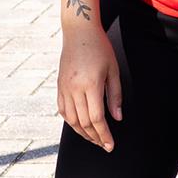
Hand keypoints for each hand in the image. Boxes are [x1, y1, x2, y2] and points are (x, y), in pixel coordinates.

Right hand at [58, 26, 122, 150]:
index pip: (97, 118)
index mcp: (90, 84)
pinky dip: (71, 122)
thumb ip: (115, 96)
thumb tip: (117, 118)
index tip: (110, 145)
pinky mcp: (59, 87)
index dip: (104, 134)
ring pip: (72, 120)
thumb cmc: (100, 49)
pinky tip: (80, 126)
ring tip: (94, 139)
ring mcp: (64, 88)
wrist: (79, 33)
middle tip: (104, 145)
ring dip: (83, 133)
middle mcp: (74, 89)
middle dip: (95, 137)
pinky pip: (63, 110)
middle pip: (84, 122)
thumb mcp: (113, 70)